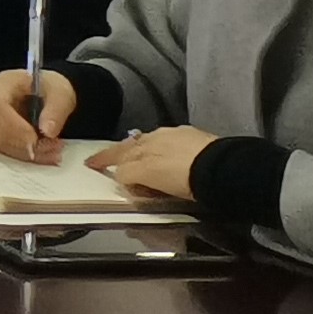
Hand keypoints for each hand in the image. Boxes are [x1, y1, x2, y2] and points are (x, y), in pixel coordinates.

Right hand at [0, 67, 75, 162]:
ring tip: (53, 151)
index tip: (36, 138)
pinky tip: (45, 154)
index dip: (13, 125)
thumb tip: (48, 131)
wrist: (43, 95)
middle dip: (24, 144)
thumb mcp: (60, 92)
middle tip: (53, 147)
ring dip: (26, 152)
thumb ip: (56, 109)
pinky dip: (25, 156)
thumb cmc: (48, 89)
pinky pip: (2, 150)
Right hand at [88, 125, 214, 199]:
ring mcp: (173, 135)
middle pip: (130, 145)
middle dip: (118, 152)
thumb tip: (124, 177)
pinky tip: (169, 153)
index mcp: (141, 150)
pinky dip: (163, 146)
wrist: (221, 167)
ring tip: (140, 157)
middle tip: (107, 158)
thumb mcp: (150, 178)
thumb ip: (131, 176)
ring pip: (149, 141)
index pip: (118, 157)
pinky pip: (170, 139)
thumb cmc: (184, 178)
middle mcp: (153, 138)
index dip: (103, 162)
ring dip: (140, 148)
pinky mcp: (192, 136)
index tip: (91, 164)